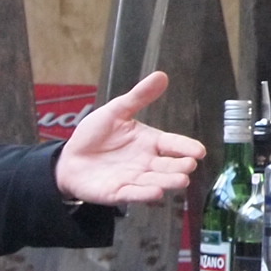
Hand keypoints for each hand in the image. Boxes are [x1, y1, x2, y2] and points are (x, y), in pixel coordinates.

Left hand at [54, 72, 207, 205]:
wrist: (70, 158)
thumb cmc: (95, 135)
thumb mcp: (116, 111)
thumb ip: (139, 96)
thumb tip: (162, 75)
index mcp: (150, 142)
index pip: (172, 144)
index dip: (186, 147)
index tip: (199, 151)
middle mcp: (146, 162)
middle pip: (168, 166)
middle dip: (180, 167)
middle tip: (189, 166)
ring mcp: (133, 179)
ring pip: (155, 182)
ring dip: (168, 182)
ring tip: (181, 181)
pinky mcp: (117, 193)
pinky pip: (133, 194)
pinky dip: (144, 194)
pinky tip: (156, 193)